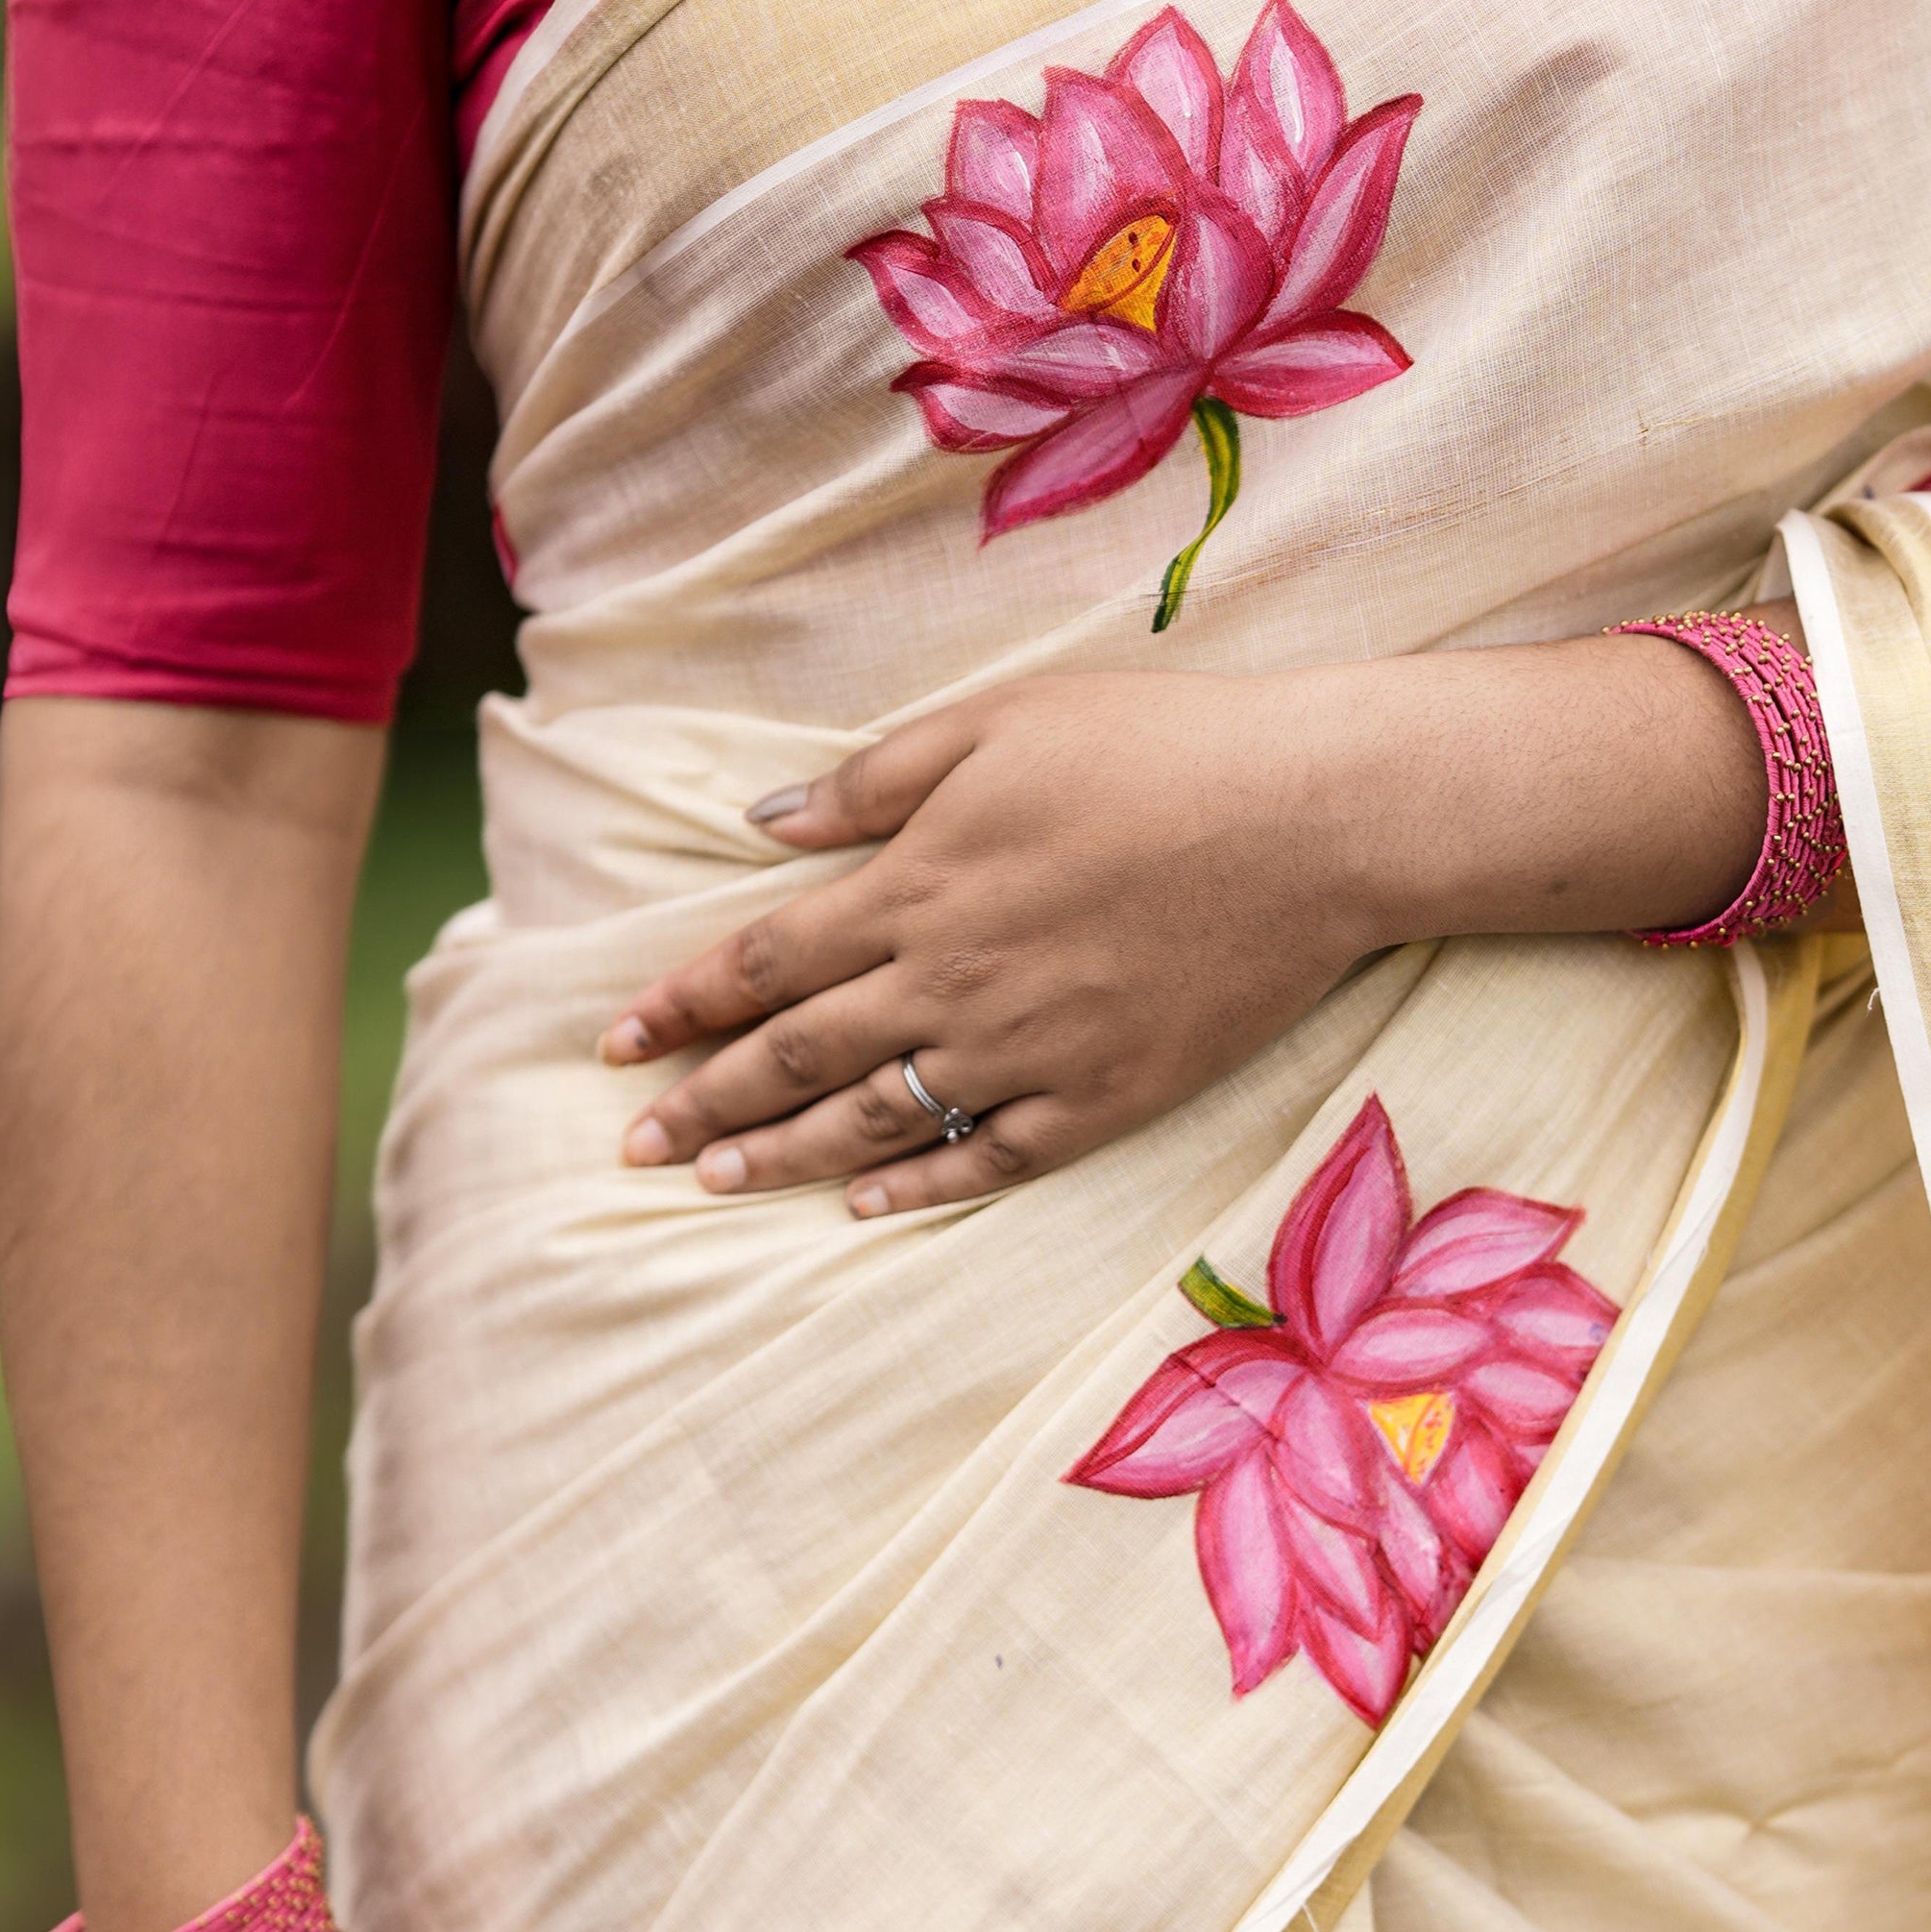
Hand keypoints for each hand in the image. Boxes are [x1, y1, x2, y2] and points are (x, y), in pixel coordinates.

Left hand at [595, 639, 1776, 1212]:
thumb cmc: (1158, 748)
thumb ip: (876, 780)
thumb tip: (764, 823)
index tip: (617, 1042)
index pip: (764, 959)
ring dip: (786, 1155)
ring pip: (879, 1120)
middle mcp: (955, 980)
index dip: (684, 1003)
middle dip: (705, 1099)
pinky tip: (866, 1207)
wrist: (1312, 819)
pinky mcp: (1107, 1095)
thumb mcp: (999, 724)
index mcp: (919, 882)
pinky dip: (921, 1188)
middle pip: (799, 1053)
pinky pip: (993, 1157)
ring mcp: (1031, 1049)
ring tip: (716, 1182)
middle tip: (631, 1144)